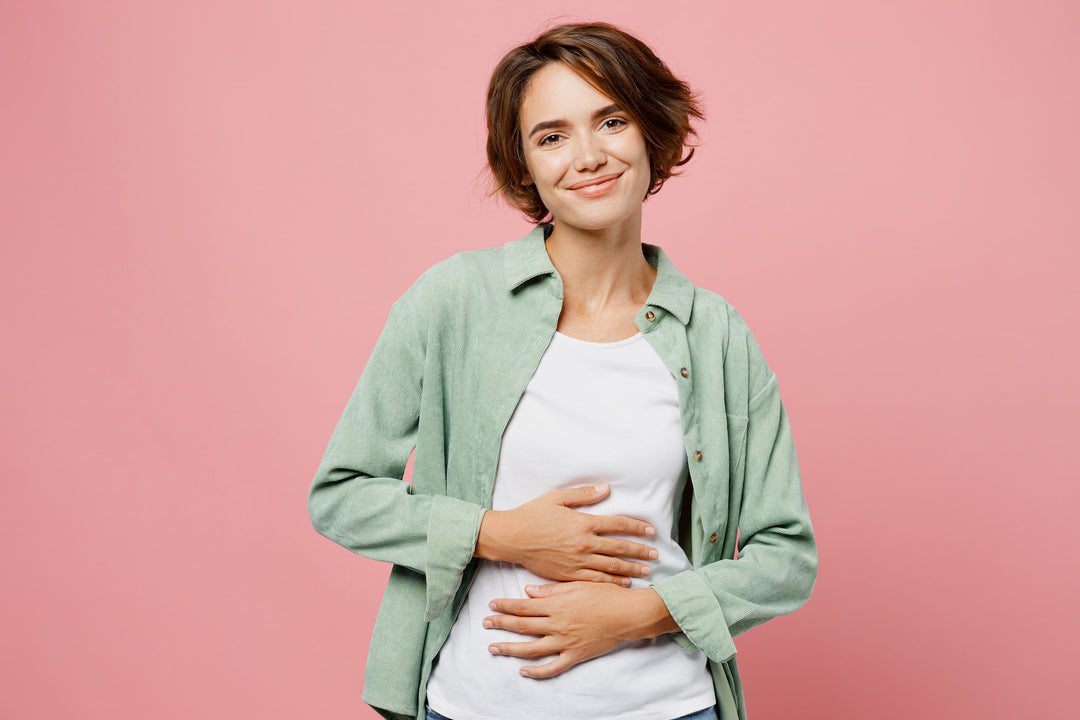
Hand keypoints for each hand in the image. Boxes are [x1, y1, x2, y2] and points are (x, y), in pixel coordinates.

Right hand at [475, 484, 657, 585]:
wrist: (512, 538)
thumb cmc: (532, 514)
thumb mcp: (557, 498)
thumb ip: (583, 494)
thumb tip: (605, 489)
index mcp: (583, 523)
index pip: (618, 525)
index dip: (636, 528)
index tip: (650, 531)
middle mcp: (584, 544)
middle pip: (619, 548)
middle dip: (640, 552)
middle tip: (655, 555)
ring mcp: (577, 561)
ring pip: (611, 567)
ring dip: (630, 569)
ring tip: (646, 571)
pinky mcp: (568, 574)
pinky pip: (595, 580)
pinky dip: (611, 582)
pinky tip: (623, 583)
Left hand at [483, 582, 678, 677]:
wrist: (628, 614)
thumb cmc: (606, 595)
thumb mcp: (578, 585)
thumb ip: (552, 590)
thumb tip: (528, 591)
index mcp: (557, 604)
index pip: (524, 605)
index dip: (505, 605)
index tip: (491, 604)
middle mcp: (557, 624)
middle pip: (523, 625)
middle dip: (501, 624)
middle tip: (485, 623)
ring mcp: (565, 642)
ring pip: (531, 648)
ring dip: (510, 648)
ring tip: (494, 647)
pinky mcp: (575, 655)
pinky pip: (552, 667)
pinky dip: (536, 671)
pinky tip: (523, 671)